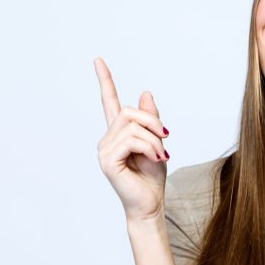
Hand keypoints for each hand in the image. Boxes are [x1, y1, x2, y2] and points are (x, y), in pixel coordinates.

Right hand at [94, 57, 169, 222]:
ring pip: (133, 126)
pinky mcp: (107, 160)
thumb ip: (150, 119)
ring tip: (160, 156)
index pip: (109, 102)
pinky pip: (132, 140)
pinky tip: (155, 160)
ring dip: (154, 140)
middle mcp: (107, 139)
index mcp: (118, 134)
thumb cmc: (152, 178)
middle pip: (128, 111)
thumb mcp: (157, 142)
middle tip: (166, 139)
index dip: (104, 80)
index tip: (98, 60)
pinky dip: (150, 148)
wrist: (151, 204)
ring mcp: (104, 150)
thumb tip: (144, 93)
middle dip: (152, 122)